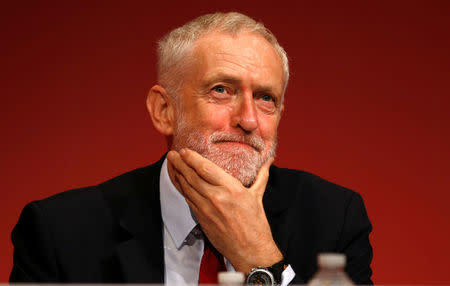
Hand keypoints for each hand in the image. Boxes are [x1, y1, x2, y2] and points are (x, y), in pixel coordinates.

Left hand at [167, 148, 282, 272]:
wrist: (250, 251)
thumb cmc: (256, 225)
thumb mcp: (258, 196)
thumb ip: (261, 176)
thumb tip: (268, 161)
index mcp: (232, 189)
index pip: (206, 169)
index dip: (192, 158)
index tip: (185, 150)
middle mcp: (216, 198)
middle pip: (192, 177)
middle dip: (180, 164)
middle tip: (172, 154)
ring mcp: (207, 210)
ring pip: (187, 188)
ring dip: (178, 175)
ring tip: (172, 164)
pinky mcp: (202, 219)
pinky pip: (189, 201)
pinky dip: (182, 190)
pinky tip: (179, 182)